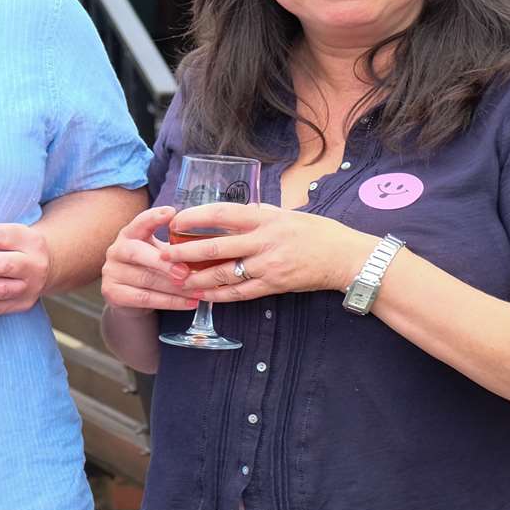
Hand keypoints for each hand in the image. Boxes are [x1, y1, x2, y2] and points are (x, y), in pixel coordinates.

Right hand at [100, 207, 199, 312]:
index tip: (171, 213)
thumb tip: (209, 246)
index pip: (140, 222)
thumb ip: (175, 247)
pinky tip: (189, 303)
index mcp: (129, 233)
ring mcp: (111, 272)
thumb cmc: (152, 268)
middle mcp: (116, 250)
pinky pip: (145, 298)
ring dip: (175, 287)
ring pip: (146, 279)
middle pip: (137, 252)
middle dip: (164, 263)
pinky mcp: (113, 293)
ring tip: (198, 291)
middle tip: (186, 272)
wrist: (131, 297)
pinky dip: (170, 302)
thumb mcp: (160, 252)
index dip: (153, 217)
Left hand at [161, 203, 376, 301]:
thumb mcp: (286, 214)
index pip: (222, 214)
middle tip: (164, 256)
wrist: (345, 257)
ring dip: (197, 278)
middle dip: (185, 253)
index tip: (175, 220)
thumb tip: (230, 215)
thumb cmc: (317, 232)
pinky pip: (239, 293)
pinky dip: (218, 295)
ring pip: (223, 274)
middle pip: (215, 247)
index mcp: (265, 218)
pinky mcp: (273, 285)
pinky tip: (202, 295)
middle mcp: (264, 241)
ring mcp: (268, 265)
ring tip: (177, 279)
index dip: (195, 217)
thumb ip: (258, 215)